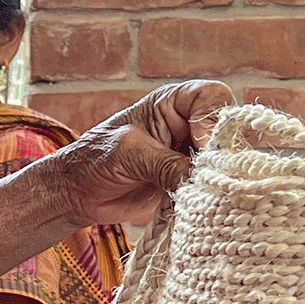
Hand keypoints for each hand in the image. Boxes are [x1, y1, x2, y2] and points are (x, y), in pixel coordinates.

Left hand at [53, 80, 233, 226]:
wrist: (78, 193)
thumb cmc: (95, 159)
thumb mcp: (129, 154)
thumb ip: (166, 164)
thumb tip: (200, 180)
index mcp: (172, 103)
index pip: (213, 96)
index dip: (214, 119)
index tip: (201, 147)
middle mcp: (188, 126)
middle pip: (227, 132)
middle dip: (222, 154)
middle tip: (208, 177)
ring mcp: (191, 155)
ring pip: (224, 163)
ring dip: (217, 179)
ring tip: (201, 194)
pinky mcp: (188, 183)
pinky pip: (212, 188)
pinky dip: (209, 198)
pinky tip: (198, 207)